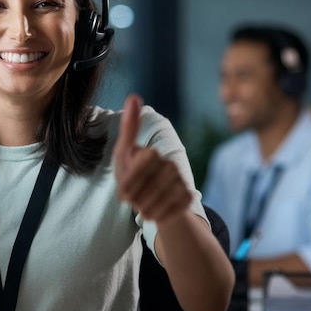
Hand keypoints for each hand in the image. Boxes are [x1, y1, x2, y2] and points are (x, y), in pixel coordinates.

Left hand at [114, 95, 191, 223]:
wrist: (150, 204)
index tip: (122, 190)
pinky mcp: (187, 198)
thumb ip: (129, 129)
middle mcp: (170, 166)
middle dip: (136, 194)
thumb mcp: (123, 155)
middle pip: (150, 181)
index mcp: (152, 154)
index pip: (146, 159)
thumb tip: (134, 95)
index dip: (131, 178)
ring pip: (161, 198)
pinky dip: (158, 216)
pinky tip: (153, 214)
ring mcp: (181, 182)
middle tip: (130, 200)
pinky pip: (172, 210)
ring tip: (140, 207)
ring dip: (145, 207)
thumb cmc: (131, 176)